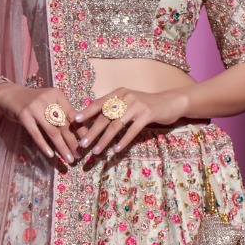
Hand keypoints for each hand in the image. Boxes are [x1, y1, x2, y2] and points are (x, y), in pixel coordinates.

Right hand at [0, 81, 83, 166]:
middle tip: (79, 155)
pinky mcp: (24, 115)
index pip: (73, 115)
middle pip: (63, 125)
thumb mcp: (50, 102)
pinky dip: (44, 145)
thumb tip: (80, 131)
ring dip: (62, 147)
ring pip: (52, 131)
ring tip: (69, 159)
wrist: (10, 95)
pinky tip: (50, 155)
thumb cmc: (34, 102)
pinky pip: (36, 134)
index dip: (81, 130)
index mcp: (57, 95)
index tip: (87, 143)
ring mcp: (35, 107)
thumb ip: (62, 112)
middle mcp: (47, 99)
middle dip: (73, 142)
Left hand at [70, 87, 189, 162]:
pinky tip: (116, 150)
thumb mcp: (128, 102)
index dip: (86, 112)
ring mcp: (137, 105)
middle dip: (92, 132)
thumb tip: (94, 119)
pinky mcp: (148, 114)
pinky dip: (123, 141)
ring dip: (105, 140)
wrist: (169, 102)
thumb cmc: (146, 105)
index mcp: (119, 93)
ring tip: (96, 151)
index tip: (75, 121)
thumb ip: (114, 108)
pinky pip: (132, 130)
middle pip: (105, 116)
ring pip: (116, 125)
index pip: (99, 103)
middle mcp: (126, 97)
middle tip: (83, 144)